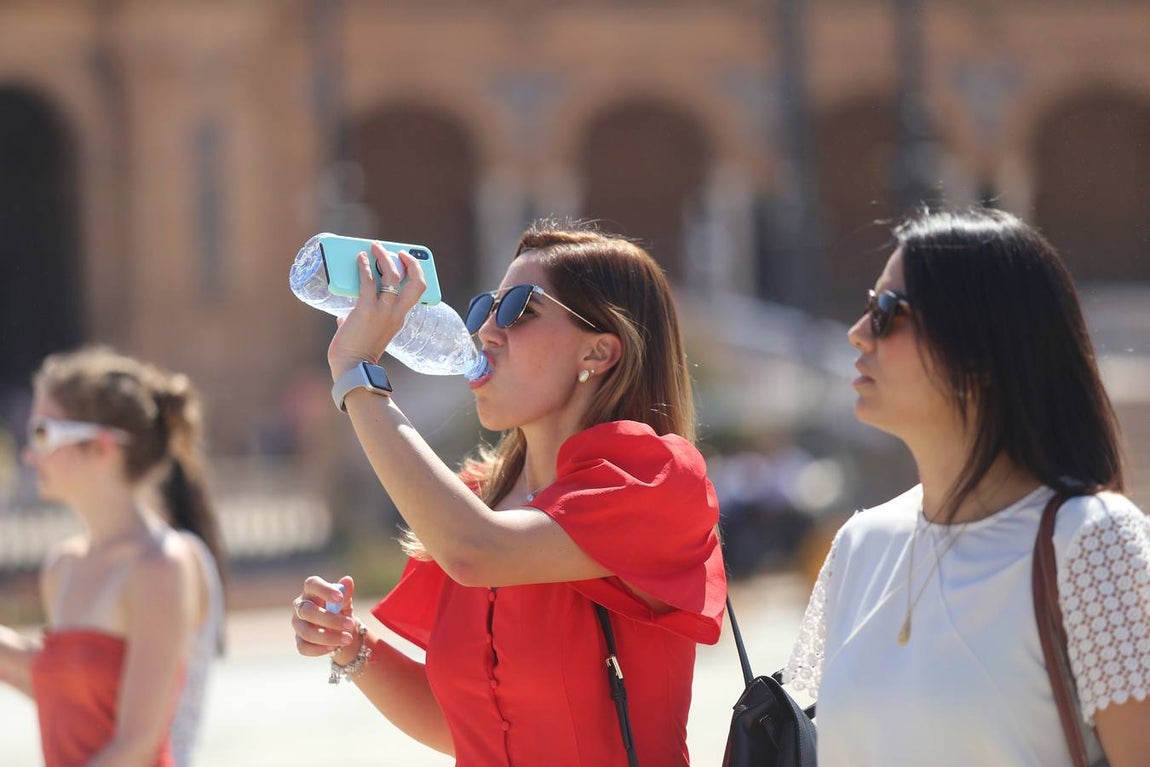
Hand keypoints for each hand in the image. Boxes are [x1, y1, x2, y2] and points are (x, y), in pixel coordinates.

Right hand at [291, 575, 358, 661]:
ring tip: (347, 639)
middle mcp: (300, 606)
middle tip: (350, 624)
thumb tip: (347, 580)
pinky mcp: (298, 640)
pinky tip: (333, 648)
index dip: (324, 590)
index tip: (340, 598)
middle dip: (330, 620)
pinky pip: (303, 647)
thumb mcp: (345, 602)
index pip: (312, 584)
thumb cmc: (340, 610)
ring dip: (328, 637)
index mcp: (311, 591)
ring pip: (307, 632)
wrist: (339, 630)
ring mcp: (297, 624)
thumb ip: (345, 593)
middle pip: (308, 611)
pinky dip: (319, 649)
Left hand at [327, 244, 425, 378]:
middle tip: (400, 252)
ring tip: (376, 247)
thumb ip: (358, 322)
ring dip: (385, 257)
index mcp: (399, 319)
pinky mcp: (367, 309)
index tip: (407, 262)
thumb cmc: (356, 355)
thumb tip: (343, 316)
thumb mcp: (368, 334)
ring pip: (392, 276)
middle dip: (411, 263)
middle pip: (416, 282)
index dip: (416, 274)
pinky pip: (368, 281)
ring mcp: (383, 311)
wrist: (352, 368)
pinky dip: (364, 266)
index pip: (417, 292)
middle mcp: (396, 313)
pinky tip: (360, 258)